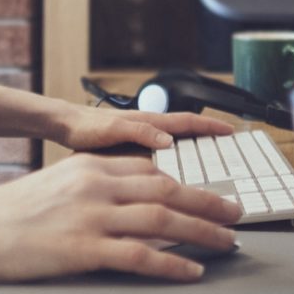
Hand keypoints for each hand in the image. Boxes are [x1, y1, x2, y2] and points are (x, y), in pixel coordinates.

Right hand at [0, 154, 239, 284]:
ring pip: (163, 218)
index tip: (212, 191)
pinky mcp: (82, 250)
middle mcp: (94, 185)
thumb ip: (92, 190)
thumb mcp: (53, 188)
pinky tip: (192, 272)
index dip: (188, 180)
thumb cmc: (7, 217)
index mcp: (88, 166)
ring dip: (203, 231)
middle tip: (236, 213)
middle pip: (167, 188)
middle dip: (208, 202)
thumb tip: (130, 202)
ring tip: (227, 242)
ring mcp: (89, 217)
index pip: (151, 168)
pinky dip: (172, 264)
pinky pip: (140, 256)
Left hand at [50, 99, 233, 151]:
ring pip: (174, 141)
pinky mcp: (131, 145)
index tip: (229, 131)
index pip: (187, 121)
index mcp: (148, 122)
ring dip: (192, 147)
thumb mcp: (112, 131)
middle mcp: (147, 127)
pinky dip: (173, 157)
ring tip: (208, 161)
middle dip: (207, 137)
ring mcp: (141, 136)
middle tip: (227, 147)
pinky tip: (173, 171)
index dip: (209, 126)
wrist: (63, 125)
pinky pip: (160, 150)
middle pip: (185, 131)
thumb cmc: (83, 127)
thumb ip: (139, 133)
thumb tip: (169, 141)